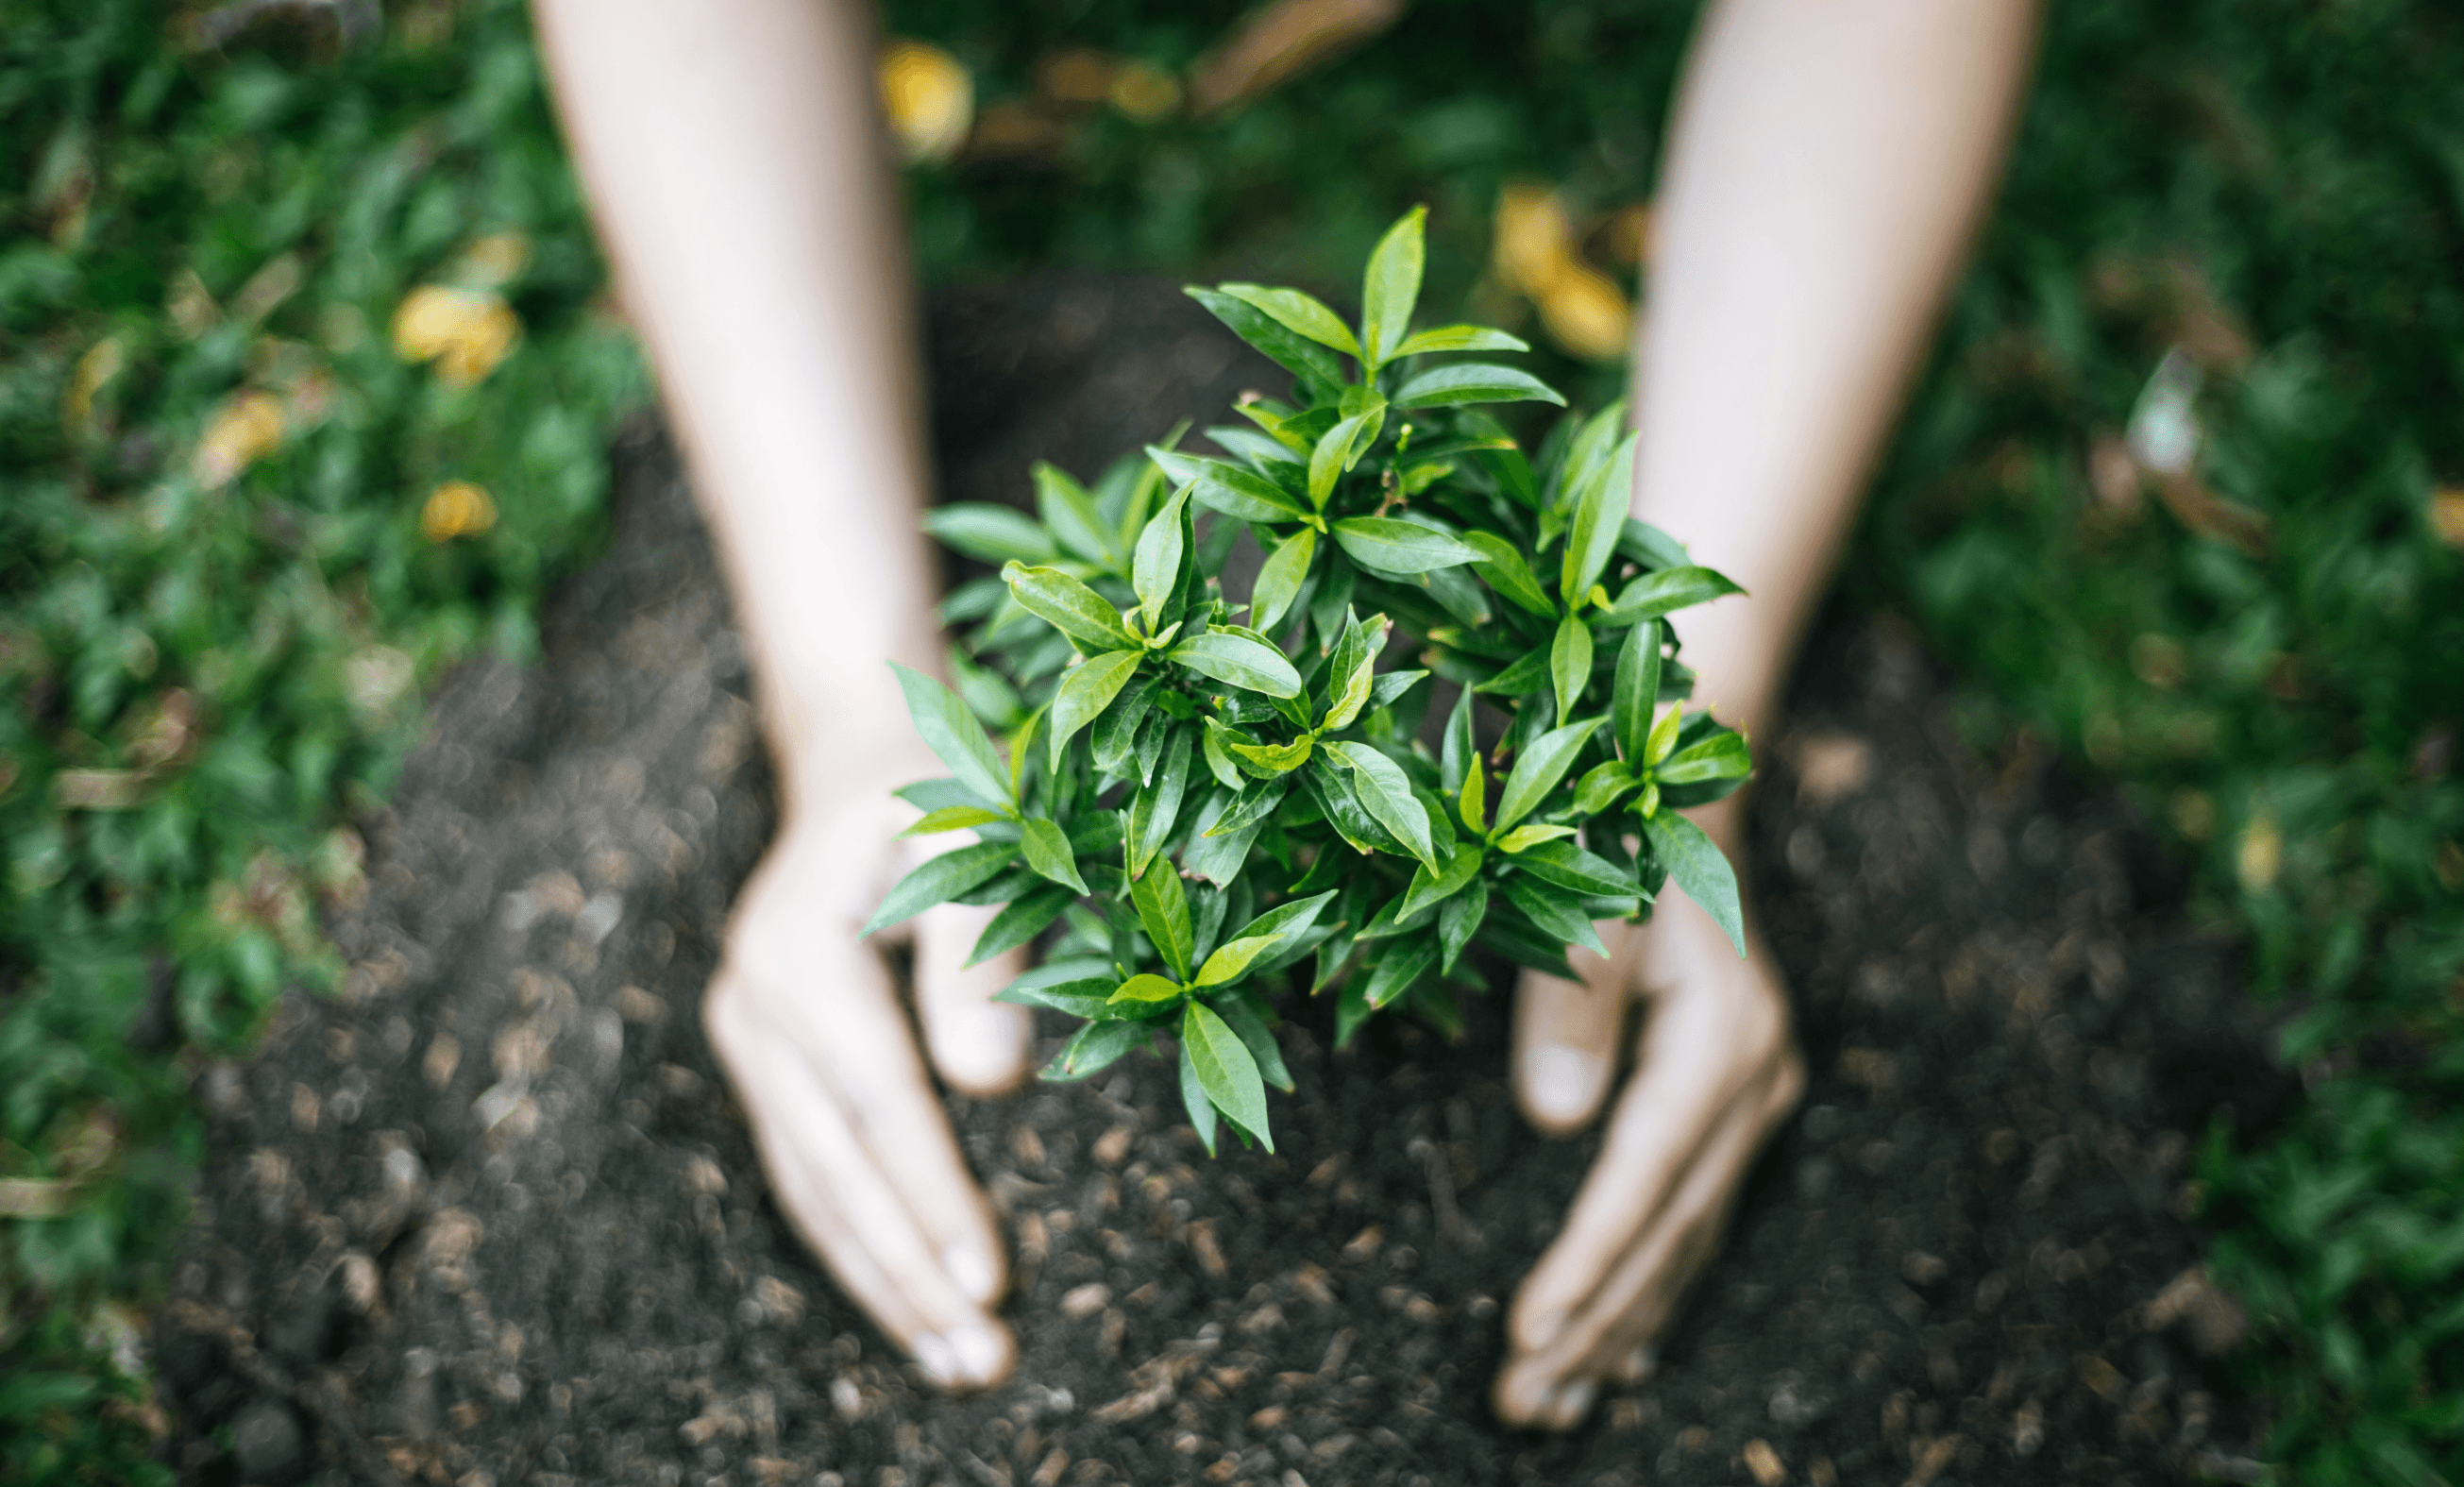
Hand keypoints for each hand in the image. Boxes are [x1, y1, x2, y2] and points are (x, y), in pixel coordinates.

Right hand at [702, 773, 1032, 1387]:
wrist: (859, 763)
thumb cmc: (938, 794)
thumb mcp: (973, 841)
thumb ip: (980, 954)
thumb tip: (991, 1085)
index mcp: (798, 952)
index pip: (877, 1102)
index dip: (933, 1196)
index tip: (991, 1281)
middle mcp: (754, 1006)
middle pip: (835, 1167)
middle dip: (909, 1273)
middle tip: (983, 1359)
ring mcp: (749, 1040)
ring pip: (812, 1188)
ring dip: (883, 1283)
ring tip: (957, 1364)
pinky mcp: (767, 1065)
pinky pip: (809, 1173)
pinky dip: (857, 1245)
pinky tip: (910, 1308)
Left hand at [1493, 827, 1803, 1428]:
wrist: (1687, 800)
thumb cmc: (1621, 843)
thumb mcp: (1591, 905)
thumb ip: (1572, 1006)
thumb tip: (1554, 1121)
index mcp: (1720, 1042)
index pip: (1640, 1182)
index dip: (1583, 1265)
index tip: (1524, 1337)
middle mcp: (1754, 1082)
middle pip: (1666, 1232)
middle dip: (1593, 1326)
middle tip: (1522, 1407)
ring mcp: (1757, 1097)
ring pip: (1685, 1240)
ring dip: (1620, 1327)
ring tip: (1556, 1407)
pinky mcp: (1741, 1103)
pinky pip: (1697, 1220)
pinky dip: (1656, 1288)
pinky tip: (1627, 1355)